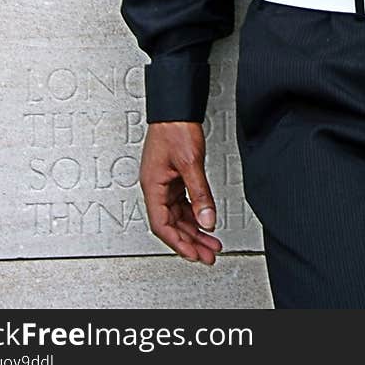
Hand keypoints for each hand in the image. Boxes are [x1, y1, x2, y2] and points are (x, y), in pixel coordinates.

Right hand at [138, 121, 223, 264]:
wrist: (175, 109)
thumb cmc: (175, 129)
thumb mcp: (190, 163)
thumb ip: (200, 194)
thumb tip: (208, 220)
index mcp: (153, 186)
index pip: (163, 226)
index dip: (179, 243)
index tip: (194, 255)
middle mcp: (156, 187)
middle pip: (172, 224)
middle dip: (191, 241)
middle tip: (208, 255)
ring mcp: (164, 183)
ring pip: (178, 215)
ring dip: (194, 230)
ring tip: (211, 243)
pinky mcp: (173, 177)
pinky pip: (182, 203)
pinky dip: (194, 214)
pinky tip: (205, 221)